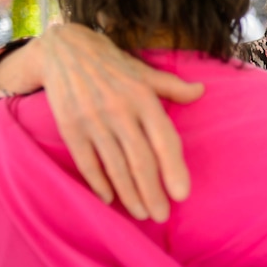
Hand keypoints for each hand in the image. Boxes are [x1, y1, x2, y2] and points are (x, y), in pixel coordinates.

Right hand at [36, 24, 203, 221]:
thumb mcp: (145, 72)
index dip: (174, 168)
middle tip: (161, 216)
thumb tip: (201, 92)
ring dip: (129, 194)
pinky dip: (98, 183)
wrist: (65, 50)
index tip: (182, 194)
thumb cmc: (113, 65)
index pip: (164, 139)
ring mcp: (93, 121)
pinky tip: (109, 199)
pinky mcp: (70, 128)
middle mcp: (120, 110)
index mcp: (143, 97)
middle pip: (140, 161)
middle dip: (153, 192)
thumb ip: (173, 86)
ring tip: (141, 213)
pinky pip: (87, 163)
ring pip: (115, 167)